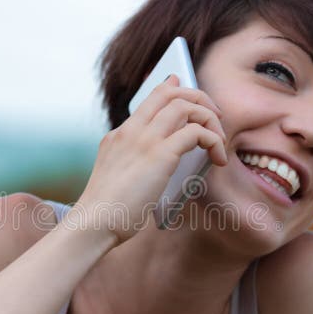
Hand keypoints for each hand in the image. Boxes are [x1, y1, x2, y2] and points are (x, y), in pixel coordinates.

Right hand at [74, 75, 227, 244]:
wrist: (93, 223)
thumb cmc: (107, 212)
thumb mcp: (117, 178)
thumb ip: (134, 164)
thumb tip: (159, 165)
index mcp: (119, 135)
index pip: (152, 98)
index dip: (176, 90)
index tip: (193, 97)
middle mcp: (131, 131)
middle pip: (171, 92)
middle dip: (200, 99)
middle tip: (215, 119)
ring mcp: (144, 140)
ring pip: (185, 105)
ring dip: (209, 119)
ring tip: (219, 142)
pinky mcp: (159, 155)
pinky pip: (196, 132)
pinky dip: (213, 140)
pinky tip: (217, 158)